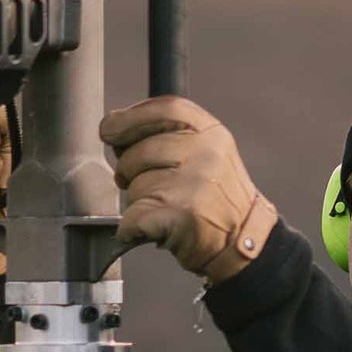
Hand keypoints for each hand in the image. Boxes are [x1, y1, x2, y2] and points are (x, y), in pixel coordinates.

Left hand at [100, 96, 278, 282]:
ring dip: (137, 203)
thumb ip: (169, 136)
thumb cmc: (215, 199)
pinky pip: (132, 217)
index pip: (164, 109)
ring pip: (133, 187)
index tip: (109, 129)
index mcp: (211, 132)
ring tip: (164, 210)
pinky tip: (152, 229)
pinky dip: (132, 228)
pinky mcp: (183, 214)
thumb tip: (115, 130)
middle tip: (146, 186)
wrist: (242, 242)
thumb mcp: (205, 154)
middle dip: (129, 172)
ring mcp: (196, 183)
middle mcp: (206, 153)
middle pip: (137, 152)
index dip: (129, 118)